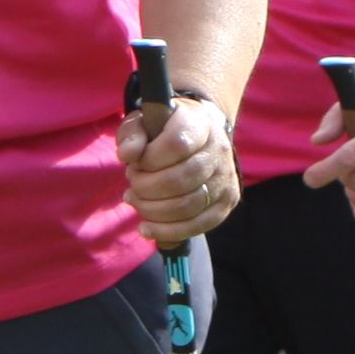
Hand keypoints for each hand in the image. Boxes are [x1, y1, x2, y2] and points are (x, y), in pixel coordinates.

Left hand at [121, 91, 238, 245]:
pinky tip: (147, 228)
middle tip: (132, 185)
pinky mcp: (227, 202)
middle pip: (181, 180)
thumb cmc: (164, 130)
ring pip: (189, 206)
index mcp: (199, 124)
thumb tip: (127, 155)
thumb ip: (132, 135)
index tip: (135, 162)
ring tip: (135, 202)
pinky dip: (168, 231)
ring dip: (153, 210)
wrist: (200, 137)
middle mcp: (219, 151)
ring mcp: (226, 178)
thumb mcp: (142, 122)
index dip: (150, 159)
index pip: (177, 144)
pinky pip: (198, 225)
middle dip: (146, 188)